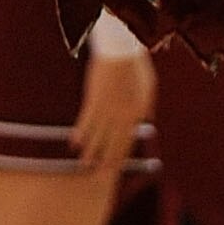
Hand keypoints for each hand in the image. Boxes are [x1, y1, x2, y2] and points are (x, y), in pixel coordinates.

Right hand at [69, 44, 154, 173]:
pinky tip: (74, 144)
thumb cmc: (135, 63)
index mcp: (137, 112)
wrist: (121, 47)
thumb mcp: (149, 86)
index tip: (112, 170)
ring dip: (92, 152)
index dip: (119, 157)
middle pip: (113, 143)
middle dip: (106, 161)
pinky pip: (86, 120)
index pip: (127, 141)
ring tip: (85, 165)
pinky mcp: (95, 98)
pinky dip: (81, 133)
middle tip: (99, 178)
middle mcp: (124, 114)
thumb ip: (146, 106)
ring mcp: (109, 107)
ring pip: (99, 135)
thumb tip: (147, 120)